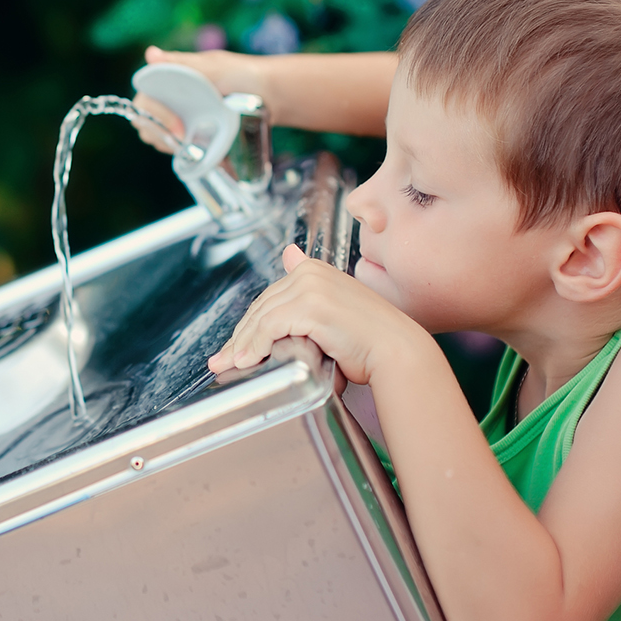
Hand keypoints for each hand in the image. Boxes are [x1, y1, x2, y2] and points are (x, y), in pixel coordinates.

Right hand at [131, 45, 269, 152]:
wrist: (270, 93)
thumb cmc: (241, 73)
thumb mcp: (212, 66)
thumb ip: (181, 62)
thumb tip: (151, 54)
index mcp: (167, 80)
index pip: (143, 102)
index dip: (155, 117)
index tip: (178, 128)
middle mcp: (168, 100)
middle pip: (145, 124)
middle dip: (161, 135)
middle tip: (185, 141)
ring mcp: (179, 119)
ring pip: (159, 139)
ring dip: (172, 146)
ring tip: (197, 147)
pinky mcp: (192, 135)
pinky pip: (178, 149)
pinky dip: (187, 155)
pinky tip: (203, 155)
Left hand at [207, 245, 432, 387]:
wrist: (397, 352)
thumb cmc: (370, 340)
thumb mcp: (335, 308)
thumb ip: (308, 291)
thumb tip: (288, 254)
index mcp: (315, 270)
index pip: (270, 298)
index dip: (250, 324)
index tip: (235, 346)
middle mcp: (310, 273)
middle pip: (261, 307)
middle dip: (240, 336)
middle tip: (222, 361)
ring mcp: (310, 287)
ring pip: (261, 318)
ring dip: (242, 345)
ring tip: (230, 366)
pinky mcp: (310, 306)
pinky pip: (269, 327)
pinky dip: (255, 346)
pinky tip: (248, 361)